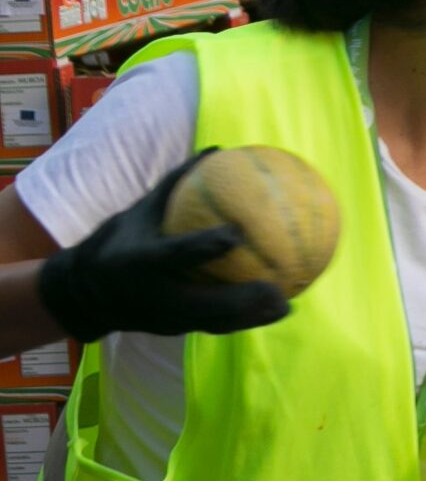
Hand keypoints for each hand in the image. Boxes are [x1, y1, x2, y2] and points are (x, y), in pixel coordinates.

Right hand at [38, 151, 289, 342]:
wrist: (84, 295)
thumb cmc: (117, 242)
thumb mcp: (138, 211)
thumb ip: (176, 183)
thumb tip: (215, 149)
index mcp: (138, 262)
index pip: (173, 256)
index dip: (203, 247)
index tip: (236, 234)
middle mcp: (151, 295)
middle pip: (200, 305)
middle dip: (239, 301)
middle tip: (275, 288)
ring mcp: (162, 319)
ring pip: (212, 324)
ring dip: (250, 319)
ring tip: (286, 307)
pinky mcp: (173, 331)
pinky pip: (213, 328)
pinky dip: (244, 321)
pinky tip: (274, 311)